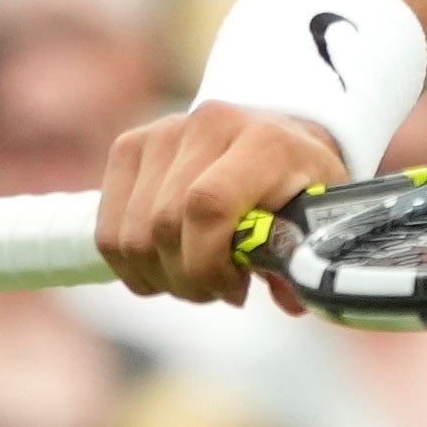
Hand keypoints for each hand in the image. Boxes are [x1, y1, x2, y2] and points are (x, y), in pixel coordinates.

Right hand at [97, 97, 347, 309]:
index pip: (208, 206)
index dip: (209, 264)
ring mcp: (162, 132)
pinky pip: (108, 229)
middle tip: (218, 290)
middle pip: (164, 227)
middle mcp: (207, 126)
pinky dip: (131, 265)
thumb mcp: (318, 218)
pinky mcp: (130, 146)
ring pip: (132, 235)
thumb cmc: (299, 184)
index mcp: (263, 142)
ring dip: (160, 276)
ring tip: (195, 278)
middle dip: (189, 280)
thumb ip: (302, 260)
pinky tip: (165, 267)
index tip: (235, 290)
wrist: (277, 135)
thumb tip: (289, 300)